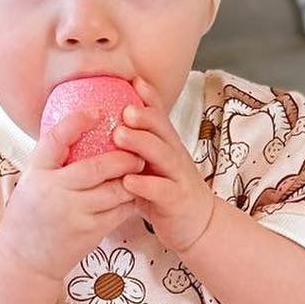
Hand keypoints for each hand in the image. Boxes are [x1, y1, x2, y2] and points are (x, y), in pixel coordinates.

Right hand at [0, 101, 136, 284]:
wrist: (25, 261)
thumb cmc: (29, 217)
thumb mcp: (31, 183)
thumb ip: (52, 162)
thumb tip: (77, 129)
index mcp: (37, 173)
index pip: (56, 139)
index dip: (77, 122)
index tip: (98, 112)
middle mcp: (54, 191)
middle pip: (97, 167)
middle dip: (123, 157)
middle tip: (136, 150)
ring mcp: (74, 214)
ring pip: (115, 190)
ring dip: (131, 178)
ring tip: (139, 169)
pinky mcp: (89, 232)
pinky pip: (119, 211)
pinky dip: (129, 200)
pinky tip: (133, 193)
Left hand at [113, 75, 216, 253]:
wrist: (198, 225)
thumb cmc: (167, 193)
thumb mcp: (153, 165)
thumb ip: (136, 148)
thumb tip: (106, 126)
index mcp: (167, 145)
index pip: (159, 116)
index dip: (148, 97)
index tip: (132, 79)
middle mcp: (174, 156)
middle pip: (162, 130)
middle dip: (144, 117)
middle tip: (123, 108)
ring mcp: (178, 177)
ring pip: (163, 156)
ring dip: (141, 144)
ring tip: (119, 136)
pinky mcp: (177, 200)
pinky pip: (161, 190)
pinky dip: (145, 184)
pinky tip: (128, 180)